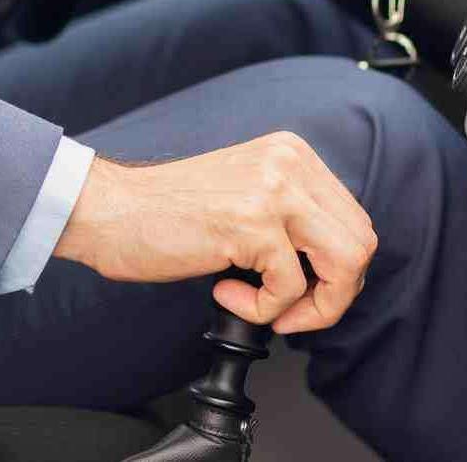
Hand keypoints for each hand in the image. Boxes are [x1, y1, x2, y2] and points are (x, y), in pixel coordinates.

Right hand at [52, 132, 377, 333]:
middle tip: (290, 312)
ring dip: (310, 306)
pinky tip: (225, 293)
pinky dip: (263, 309)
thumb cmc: (162, 213)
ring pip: (345, 264)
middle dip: (333, 295)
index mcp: (291, 154)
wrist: (106, 209)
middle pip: (360, 244)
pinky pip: (289, 287)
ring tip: (267, 309)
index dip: (336, 272)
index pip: (353, 221)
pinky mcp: (252, 222)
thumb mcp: (243, 196)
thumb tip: (331, 269)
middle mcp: (289, 163)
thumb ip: (288, 216)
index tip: (302, 294)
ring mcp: (273, 189)